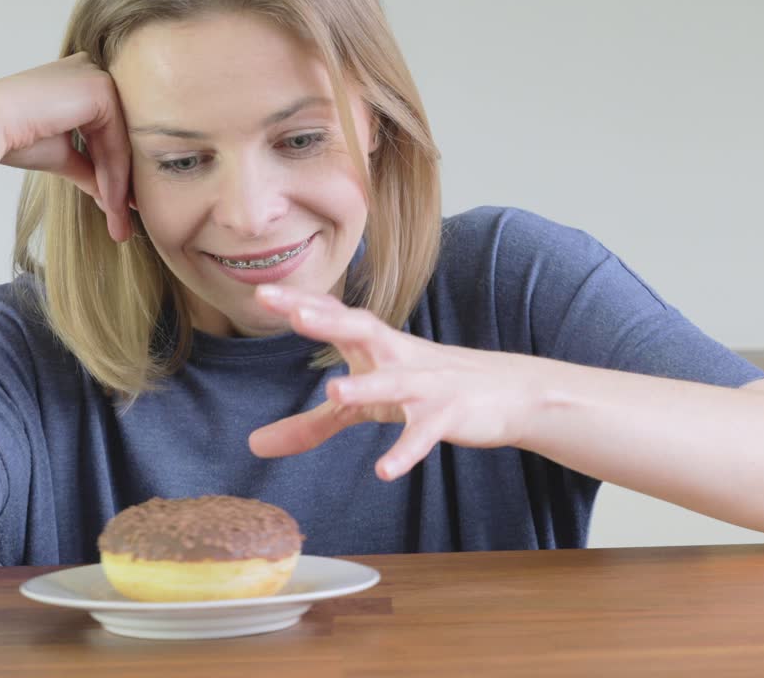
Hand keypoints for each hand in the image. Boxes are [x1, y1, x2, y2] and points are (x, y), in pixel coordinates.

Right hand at [0, 52, 132, 240]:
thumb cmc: (15, 139)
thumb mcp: (61, 155)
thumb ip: (89, 169)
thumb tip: (112, 196)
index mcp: (80, 81)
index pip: (108, 134)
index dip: (114, 174)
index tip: (120, 210)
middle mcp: (92, 72)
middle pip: (118, 139)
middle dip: (121, 185)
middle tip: (124, 224)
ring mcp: (98, 76)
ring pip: (120, 144)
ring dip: (118, 187)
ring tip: (118, 224)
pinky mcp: (100, 87)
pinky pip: (117, 141)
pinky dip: (114, 176)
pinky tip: (111, 204)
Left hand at [249, 284, 532, 479]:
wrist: (509, 393)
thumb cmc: (428, 389)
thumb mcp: (368, 405)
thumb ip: (313, 424)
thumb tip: (254, 445)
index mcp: (376, 347)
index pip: (336, 317)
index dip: (302, 304)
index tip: (263, 292)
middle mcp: (398, 357)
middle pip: (363, 330)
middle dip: (328, 320)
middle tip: (292, 312)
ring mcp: (426, 384)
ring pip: (394, 381)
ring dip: (366, 385)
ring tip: (334, 392)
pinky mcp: (448, 416)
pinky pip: (423, 435)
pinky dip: (405, 451)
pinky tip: (384, 470)